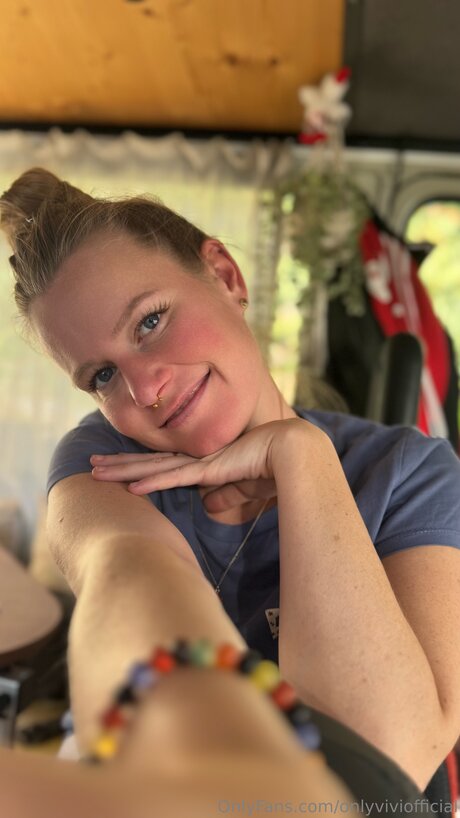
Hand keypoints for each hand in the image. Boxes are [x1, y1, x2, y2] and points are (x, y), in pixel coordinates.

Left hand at [90, 419, 306, 511]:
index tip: (118, 468)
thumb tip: (208, 507)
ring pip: (154, 467)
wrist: (294, 453)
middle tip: (92, 465)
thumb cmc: (275, 470)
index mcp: (205, 463)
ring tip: (96, 471)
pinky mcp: (209, 469)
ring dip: (124, 470)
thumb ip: (227, 495)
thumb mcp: (246, 488)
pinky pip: (174, 478)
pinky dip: (152, 482)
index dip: (140, 465)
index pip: (164, 465)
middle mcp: (197, 459)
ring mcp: (200, 462)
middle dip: (120, 464)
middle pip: (150, 462)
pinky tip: (130, 486)